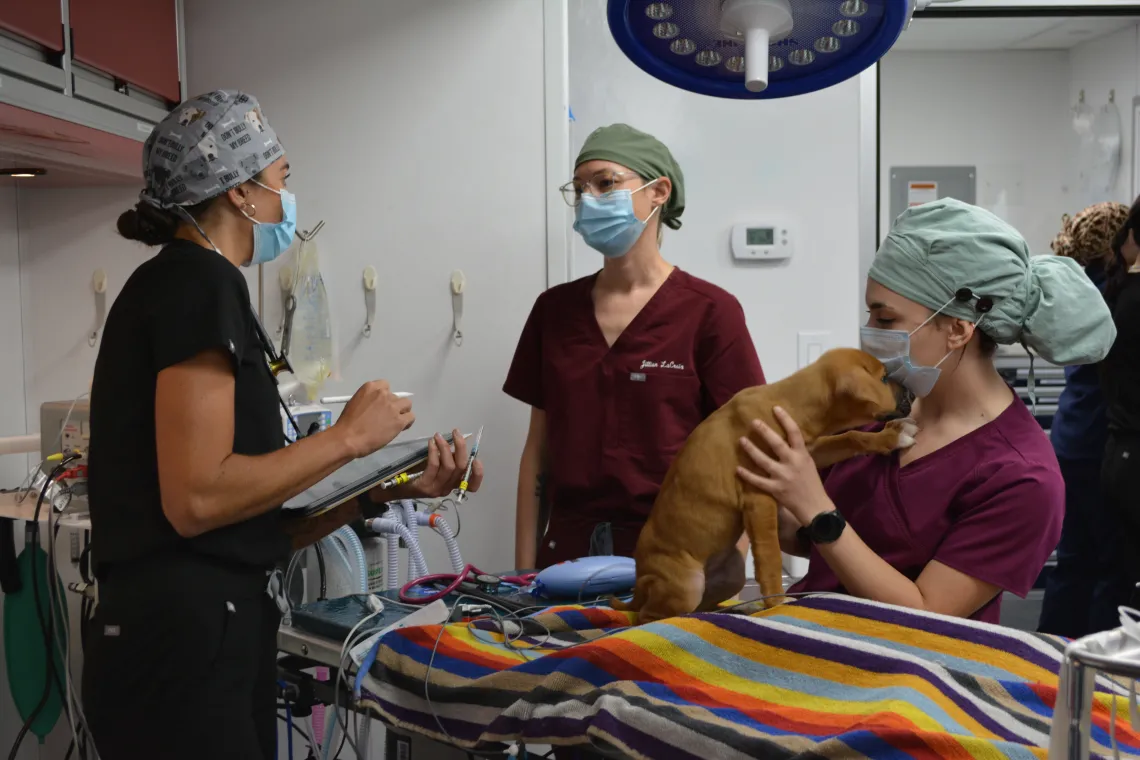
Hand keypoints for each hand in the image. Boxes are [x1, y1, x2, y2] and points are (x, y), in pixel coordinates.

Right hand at [334, 380, 413, 457]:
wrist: (348, 438)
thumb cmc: (347, 423)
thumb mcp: (355, 403)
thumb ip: (369, 401)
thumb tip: (376, 407)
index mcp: (370, 387)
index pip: (385, 385)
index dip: (385, 396)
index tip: (381, 404)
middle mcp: (383, 394)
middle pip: (396, 397)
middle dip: (392, 405)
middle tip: (386, 417)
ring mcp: (392, 407)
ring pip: (407, 404)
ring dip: (402, 411)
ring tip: (395, 421)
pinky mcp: (399, 420)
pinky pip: (411, 417)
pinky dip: (407, 422)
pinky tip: (401, 428)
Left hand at [397, 429, 483, 500]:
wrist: (395, 487)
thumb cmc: (416, 474)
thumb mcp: (434, 466)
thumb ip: (446, 458)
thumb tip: (456, 441)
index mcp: (452, 485)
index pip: (472, 486)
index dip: (478, 473)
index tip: (476, 459)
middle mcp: (447, 489)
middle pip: (461, 468)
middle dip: (461, 447)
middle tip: (456, 433)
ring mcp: (436, 489)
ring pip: (449, 466)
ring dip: (445, 447)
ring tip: (438, 436)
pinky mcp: (425, 486)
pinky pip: (434, 466)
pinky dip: (435, 452)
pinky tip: (431, 443)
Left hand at [735, 406, 832, 525]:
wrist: (815, 507)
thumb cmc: (811, 483)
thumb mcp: (808, 463)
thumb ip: (796, 451)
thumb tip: (784, 436)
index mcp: (802, 455)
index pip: (795, 433)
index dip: (785, 419)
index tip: (775, 408)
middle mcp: (793, 463)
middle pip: (777, 444)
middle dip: (764, 431)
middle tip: (753, 421)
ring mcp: (783, 476)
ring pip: (763, 461)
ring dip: (751, 450)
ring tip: (741, 440)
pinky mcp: (775, 489)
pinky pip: (758, 481)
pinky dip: (747, 475)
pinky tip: (737, 469)